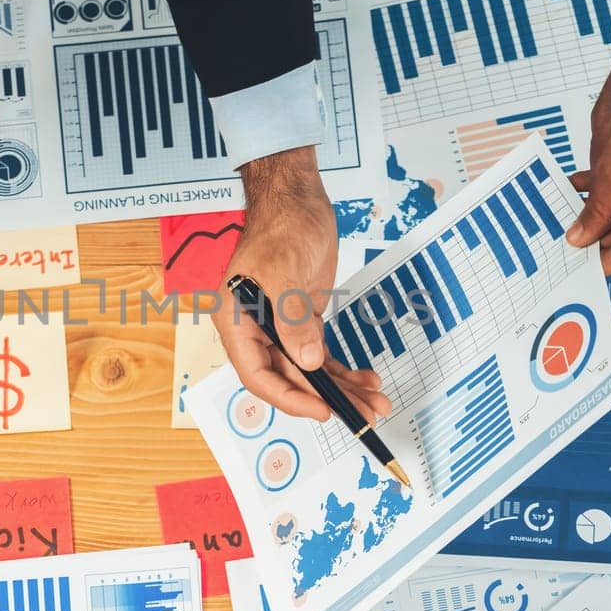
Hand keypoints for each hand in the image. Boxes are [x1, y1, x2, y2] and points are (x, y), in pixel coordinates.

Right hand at [212, 146, 392, 421]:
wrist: (298, 199)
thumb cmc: (281, 226)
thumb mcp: (286, 271)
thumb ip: (293, 319)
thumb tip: (308, 362)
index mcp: (236, 321)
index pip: (257, 374)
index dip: (289, 397)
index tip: (322, 409)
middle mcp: (254, 331)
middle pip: (288, 378)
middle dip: (327, 397)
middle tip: (363, 412)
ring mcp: (280, 328)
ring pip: (309, 371)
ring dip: (341, 388)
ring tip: (374, 401)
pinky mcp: (302, 321)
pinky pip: (320, 355)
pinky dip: (342, 370)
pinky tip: (366, 380)